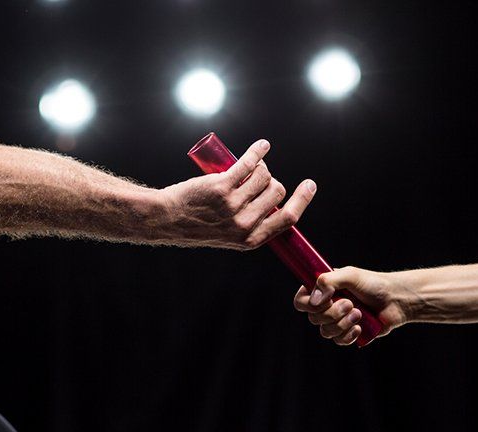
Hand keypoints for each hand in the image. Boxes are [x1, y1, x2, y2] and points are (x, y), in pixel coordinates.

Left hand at [159, 139, 316, 249]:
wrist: (168, 220)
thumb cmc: (199, 225)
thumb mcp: (229, 235)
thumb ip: (252, 224)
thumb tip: (274, 201)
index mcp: (250, 240)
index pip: (288, 219)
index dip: (302, 200)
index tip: (309, 185)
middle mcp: (244, 225)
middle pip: (277, 192)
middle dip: (271, 180)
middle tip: (256, 178)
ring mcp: (232, 206)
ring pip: (263, 176)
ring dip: (260, 167)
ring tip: (248, 167)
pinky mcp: (221, 187)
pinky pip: (248, 164)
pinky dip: (257, 151)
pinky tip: (261, 146)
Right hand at [293, 267, 411, 345]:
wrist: (395, 300)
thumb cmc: (373, 284)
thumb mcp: (350, 275)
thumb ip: (328, 281)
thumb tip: (315, 300)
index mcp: (322, 290)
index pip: (300, 302)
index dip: (309, 305)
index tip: (326, 300)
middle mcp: (326, 306)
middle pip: (313, 319)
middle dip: (333, 313)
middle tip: (351, 303)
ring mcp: (336, 321)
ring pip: (325, 332)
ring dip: (343, 323)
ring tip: (359, 313)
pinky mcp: (347, 333)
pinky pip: (338, 341)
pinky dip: (349, 335)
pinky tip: (360, 327)